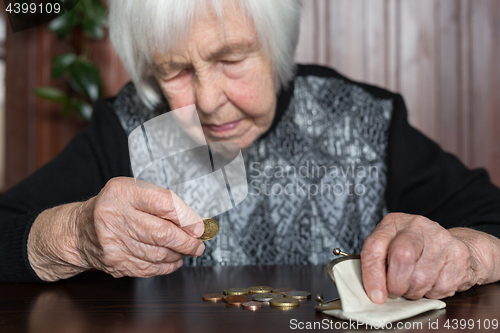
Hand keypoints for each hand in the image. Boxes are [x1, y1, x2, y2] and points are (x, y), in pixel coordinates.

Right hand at [28, 177, 204, 280]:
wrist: (80, 230)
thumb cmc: (115, 207)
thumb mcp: (135, 191)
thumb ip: (164, 202)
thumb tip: (194, 223)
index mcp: (123, 193)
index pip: (163, 204)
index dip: (187, 217)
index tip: (199, 226)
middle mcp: (115, 216)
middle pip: (162, 233)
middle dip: (187, 242)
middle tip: (198, 244)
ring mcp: (113, 242)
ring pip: (158, 254)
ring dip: (178, 254)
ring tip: (186, 250)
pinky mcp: (115, 262)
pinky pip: (149, 268)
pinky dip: (166, 266)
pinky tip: (173, 260)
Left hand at [360, 213, 499, 302]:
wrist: (455, 245)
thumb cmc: (416, 251)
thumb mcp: (390, 249)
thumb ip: (378, 264)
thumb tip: (373, 292)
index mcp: (393, 223)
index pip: (375, 247)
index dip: (372, 274)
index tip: (375, 295)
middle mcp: (416, 225)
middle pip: (402, 257)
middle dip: (396, 284)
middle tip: (395, 292)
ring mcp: (440, 238)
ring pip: (421, 278)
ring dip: (415, 291)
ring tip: (415, 284)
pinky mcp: (459, 254)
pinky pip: (441, 286)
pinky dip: (433, 293)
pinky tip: (433, 282)